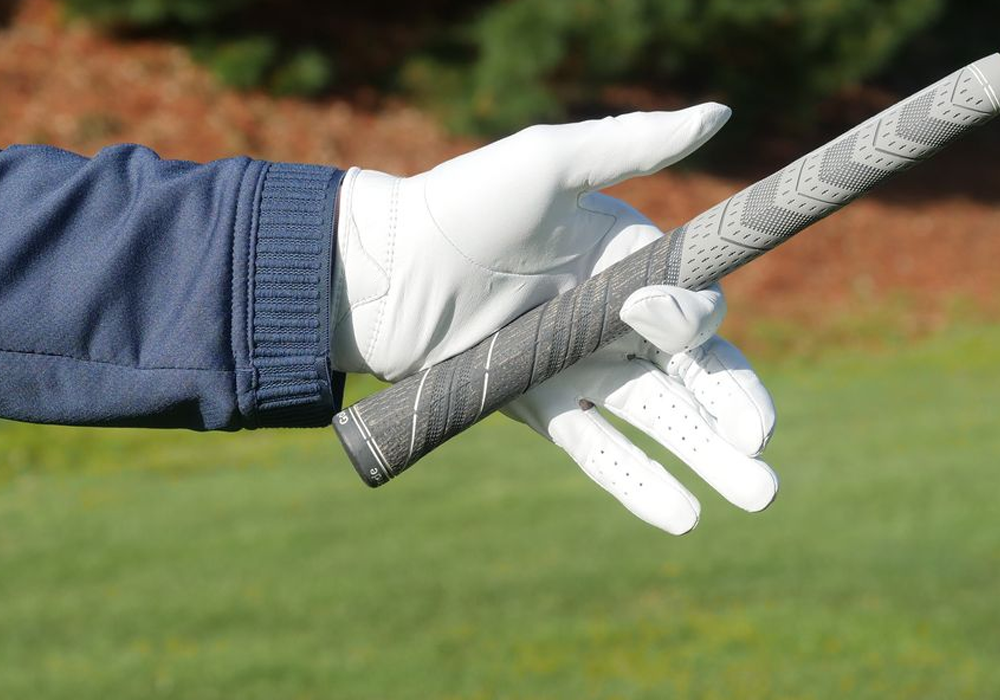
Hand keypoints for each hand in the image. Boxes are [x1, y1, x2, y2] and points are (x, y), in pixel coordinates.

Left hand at [331, 103, 777, 532]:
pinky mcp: (540, 405)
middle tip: (764, 454)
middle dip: (734, 409)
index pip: (693, 305)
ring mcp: (578, 367)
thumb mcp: (550, 162)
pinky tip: (683, 517)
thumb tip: (721, 112)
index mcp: (627, 261)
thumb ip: (632, 143)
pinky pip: (599, 449)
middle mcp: (613, 317)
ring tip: (758, 497)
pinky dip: (640, 484)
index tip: (657, 316)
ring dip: (707, 458)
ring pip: (658, 417)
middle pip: (692, 371)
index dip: (695, 321)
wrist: (381, 269)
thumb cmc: (463, 207)